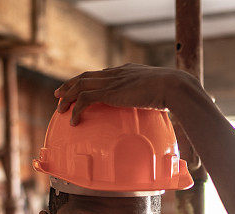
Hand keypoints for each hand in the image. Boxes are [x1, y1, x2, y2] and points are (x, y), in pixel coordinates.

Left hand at [53, 63, 198, 124]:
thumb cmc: (175, 93)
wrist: (173, 85)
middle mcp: (117, 73)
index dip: (90, 80)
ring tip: (59, 108)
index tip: (82, 87)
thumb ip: (156, 103)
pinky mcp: (109, 92)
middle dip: (70, 84)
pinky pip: (84, 99)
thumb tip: (163, 114)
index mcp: (128, 71)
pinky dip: (76, 109)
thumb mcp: (162, 96)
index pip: (103, 73)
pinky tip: (73, 121)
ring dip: (67, 96)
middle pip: (86, 76)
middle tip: (59, 93)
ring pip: (80, 85)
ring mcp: (112, 81)